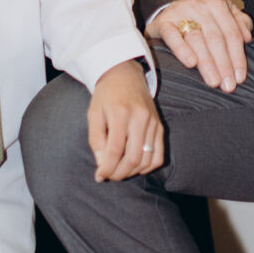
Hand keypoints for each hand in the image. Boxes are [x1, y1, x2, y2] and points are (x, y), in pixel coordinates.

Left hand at [88, 59, 164, 180]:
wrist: (125, 75)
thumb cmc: (106, 95)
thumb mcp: (93, 113)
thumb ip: (96, 139)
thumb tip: (102, 164)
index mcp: (121, 113)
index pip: (115, 150)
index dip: (107, 168)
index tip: (99, 176)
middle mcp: (140, 118)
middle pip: (133, 158)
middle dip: (119, 174)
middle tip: (109, 176)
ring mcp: (153, 123)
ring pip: (147, 160)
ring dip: (132, 172)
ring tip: (120, 171)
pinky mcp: (160, 126)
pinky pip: (159, 155)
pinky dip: (147, 167)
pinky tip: (135, 166)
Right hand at [147, 0, 253, 93]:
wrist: (169, 10)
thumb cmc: (200, 18)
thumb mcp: (222, 16)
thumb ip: (239, 23)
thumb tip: (248, 37)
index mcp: (217, 5)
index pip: (231, 34)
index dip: (238, 57)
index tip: (240, 78)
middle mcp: (199, 6)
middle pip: (215, 38)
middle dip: (224, 64)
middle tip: (228, 85)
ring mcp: (180, 13)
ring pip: (196, 39)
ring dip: (207, 63)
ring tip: (213, 81)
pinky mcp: (163, 22)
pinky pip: (172, 37)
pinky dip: (182, 50)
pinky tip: (191, 63)